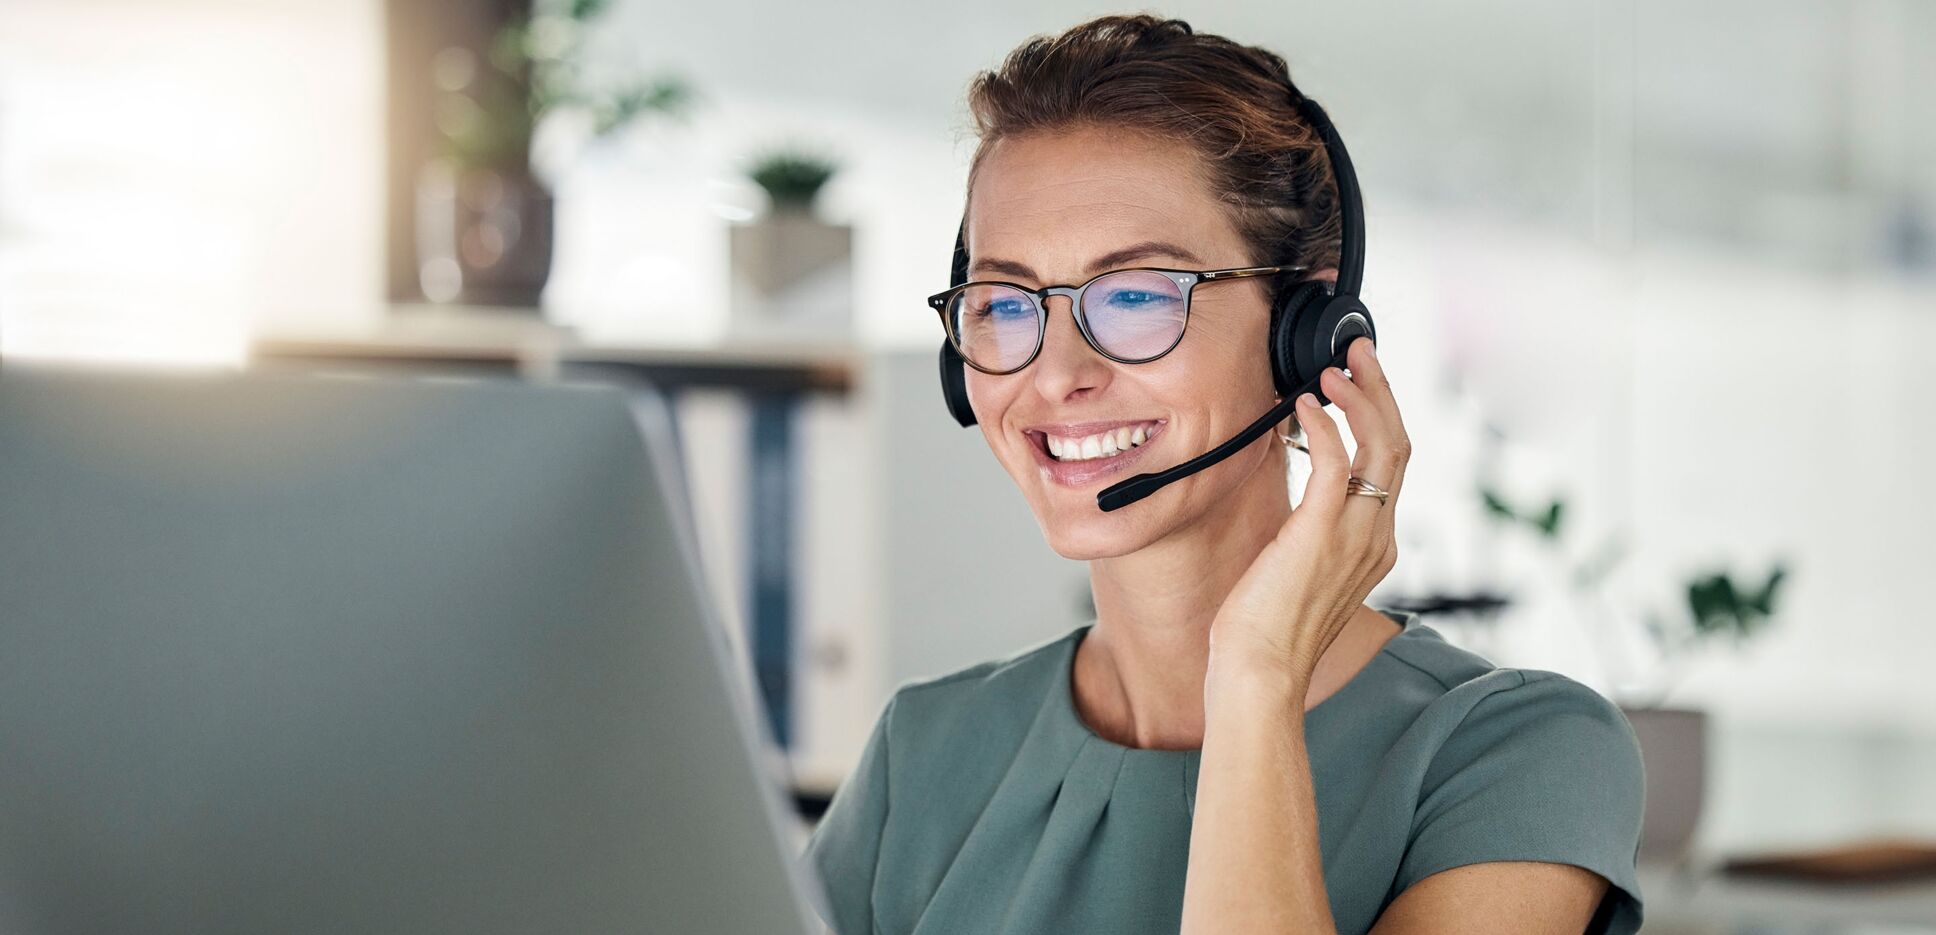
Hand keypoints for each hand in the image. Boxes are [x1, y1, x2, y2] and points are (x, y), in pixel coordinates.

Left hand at [1207, 336, 1412, 682]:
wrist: (1262, 674)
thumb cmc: (1267, 632)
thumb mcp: (1298, 571)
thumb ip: (1309, 533)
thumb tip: (1295, 501)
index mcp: (1376, 546)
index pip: (1393, 466)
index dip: (1380, 417)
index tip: (1358, 383)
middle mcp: (1378, 536)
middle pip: (1399, 445)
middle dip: (1382, 391)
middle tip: (1359, 353)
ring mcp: (1356, 535)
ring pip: (1382, 446)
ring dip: (1361, 398)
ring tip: (1336, 368)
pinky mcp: (1321, 533)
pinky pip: (1336, 464)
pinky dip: (1324, 427)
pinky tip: (1305, 405)